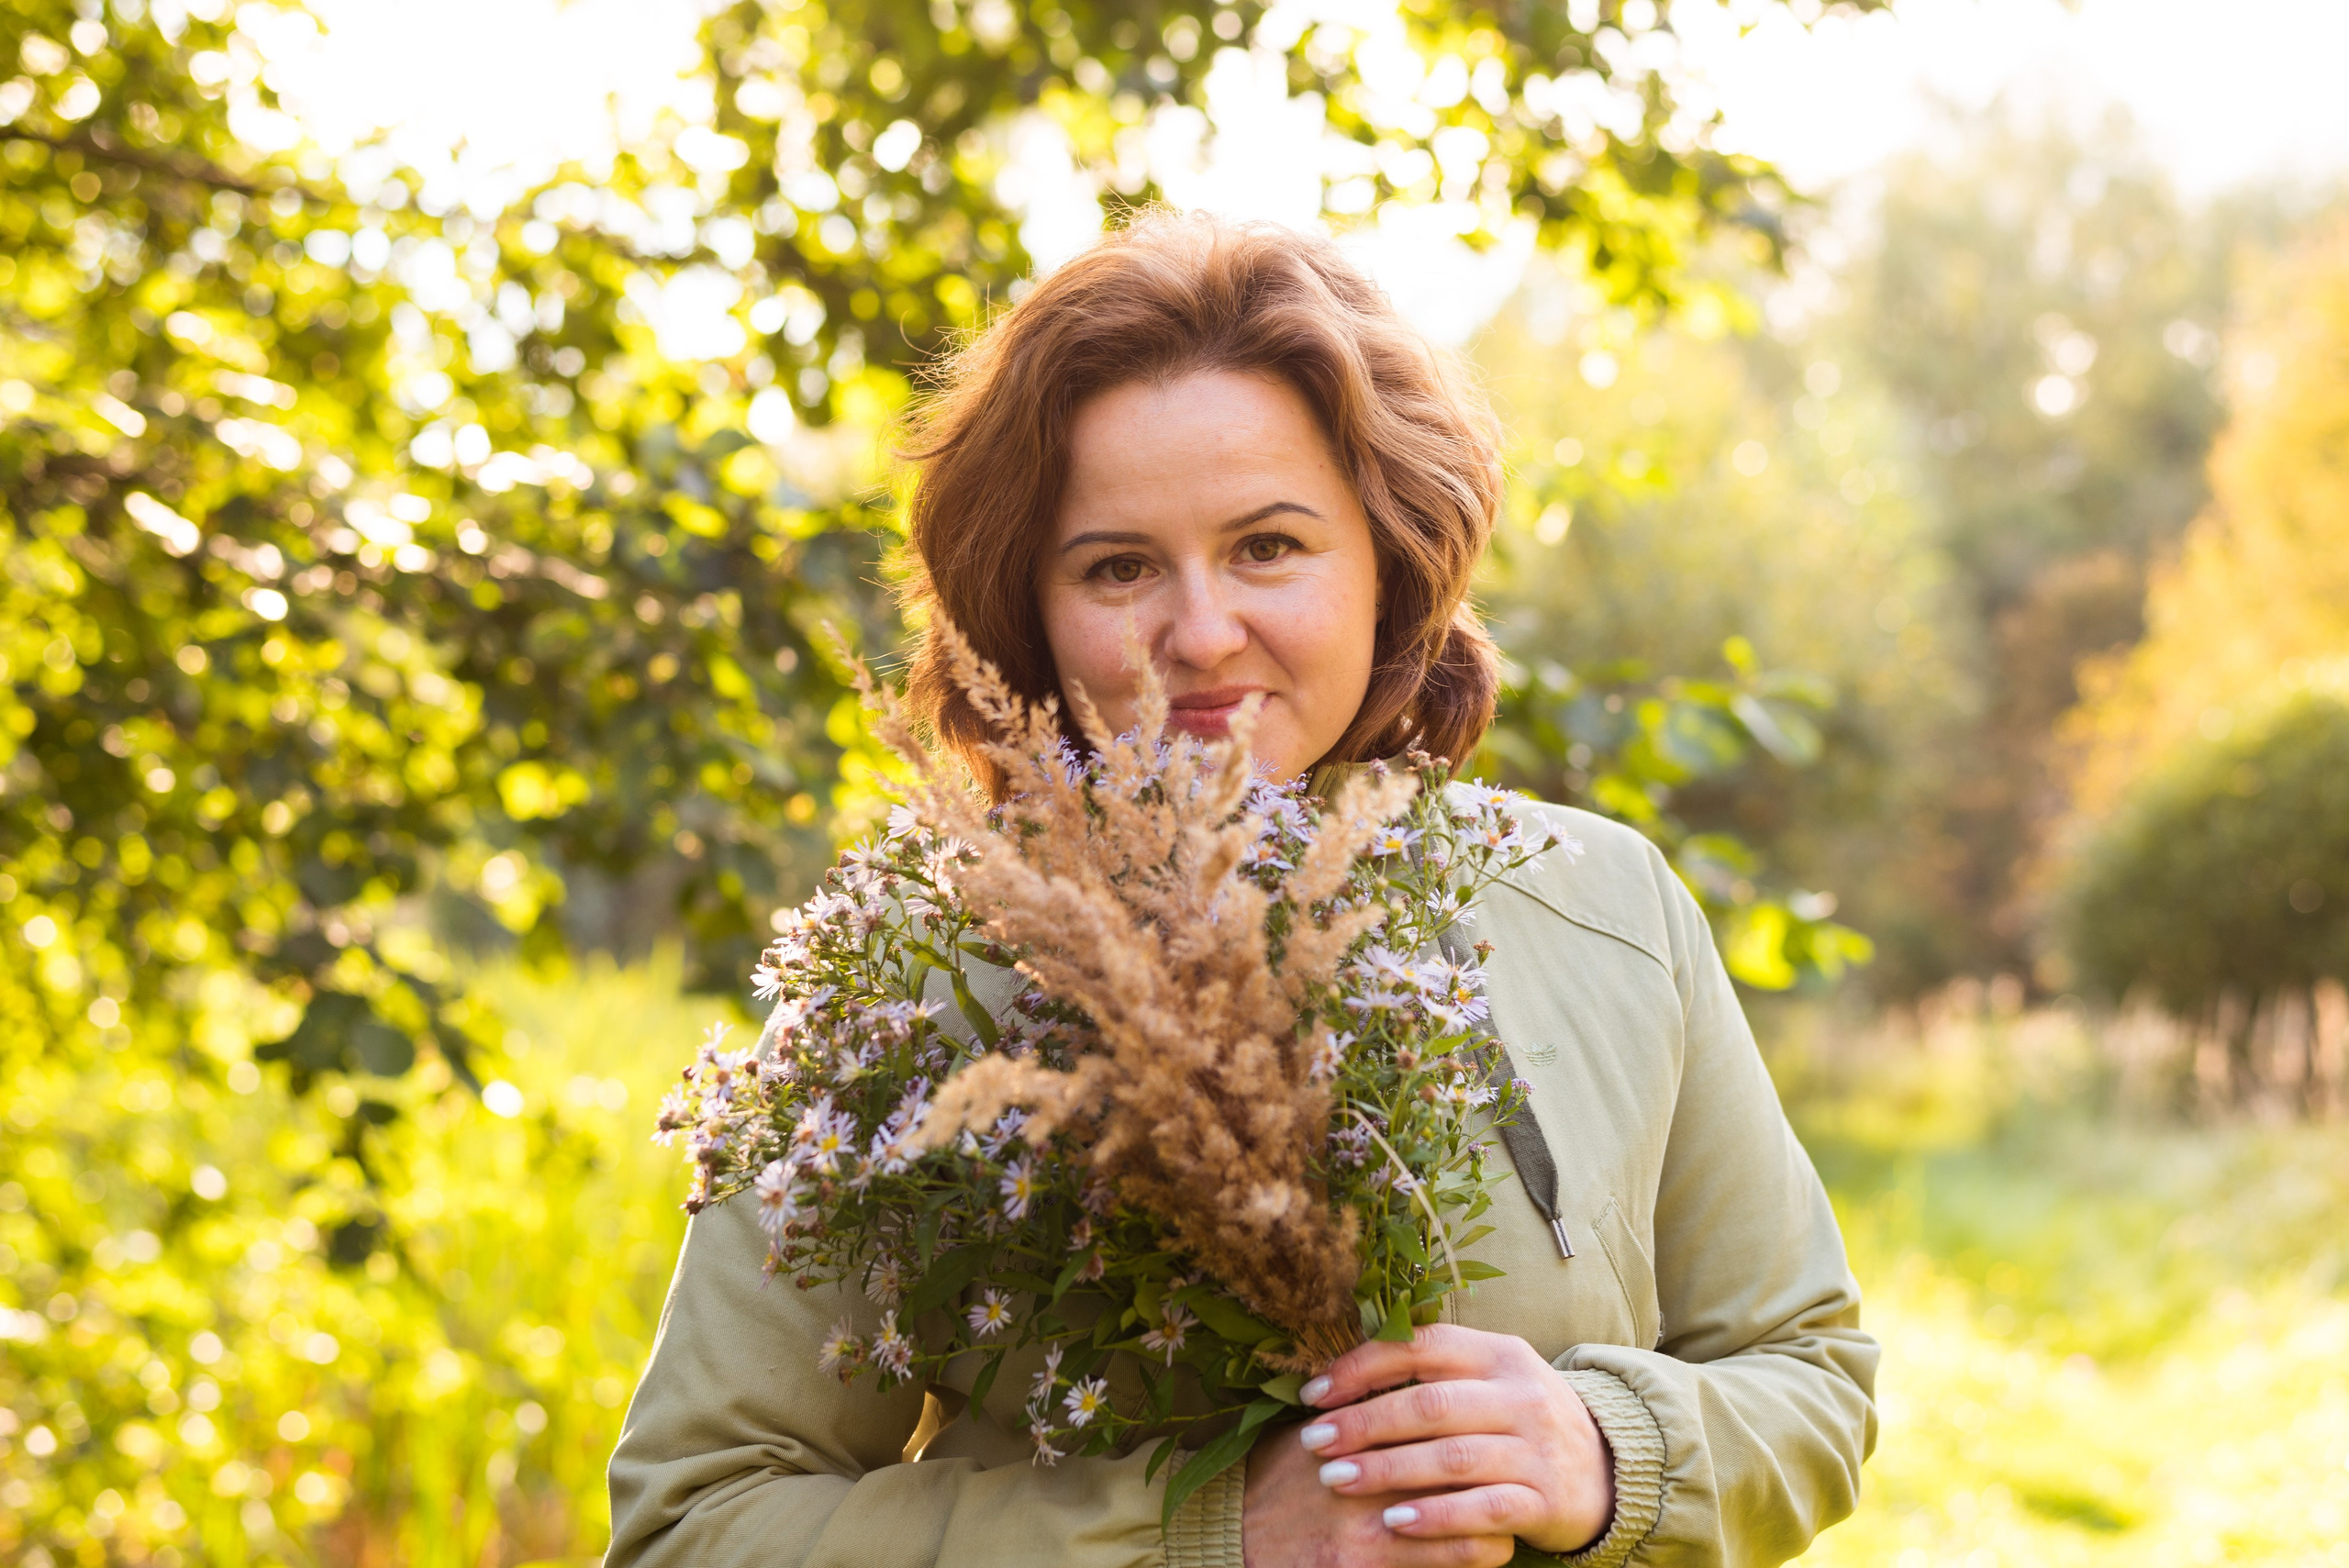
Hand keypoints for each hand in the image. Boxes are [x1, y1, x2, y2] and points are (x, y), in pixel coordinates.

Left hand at [1245, 1323, 1612, 1563]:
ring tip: (1337, 1479)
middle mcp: (1522, 1395)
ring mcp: (1537, 1447)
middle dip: (1364, 1423)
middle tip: (1315, 1442)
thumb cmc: (1521, 1419)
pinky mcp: (1546, 1499)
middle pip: (1431, 1404)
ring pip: (1453, 1457)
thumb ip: (1435, 1370)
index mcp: (1500, 1353)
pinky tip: (1394, 1523)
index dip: (1362, 1366)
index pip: (1423, 1346)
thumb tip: (1344, 1368)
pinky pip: (1484, 1509)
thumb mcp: (1491, 1379)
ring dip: (1387, 1470)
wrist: (1606, 1468)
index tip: (1314, 1394)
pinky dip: (1436, 1516)